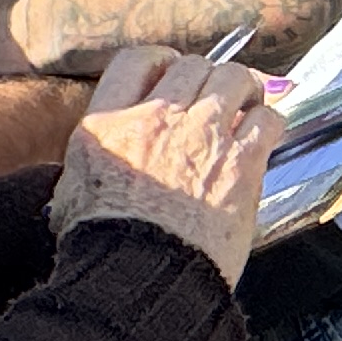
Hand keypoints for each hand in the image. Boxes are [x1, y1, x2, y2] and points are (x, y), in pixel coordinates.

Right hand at [49, 44, 273, 286]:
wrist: (141, 279)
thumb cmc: (105, 247)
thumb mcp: (73, 193)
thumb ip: (93, 162)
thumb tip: (97, 162)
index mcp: (107, 124)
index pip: (136, 60)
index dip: (160, 61)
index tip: (171, 72)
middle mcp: (156, 119)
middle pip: (192, 65)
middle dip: (206, 76)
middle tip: (216, 94)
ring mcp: (202, 136)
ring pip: (234, 79)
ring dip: (243, 89)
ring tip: (246, 104)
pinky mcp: (241, 162)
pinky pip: (266, 119)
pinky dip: (268, 121)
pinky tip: (264, 135)